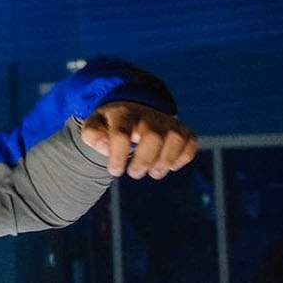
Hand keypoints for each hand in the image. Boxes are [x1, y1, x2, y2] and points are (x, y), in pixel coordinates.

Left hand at [82, 102, 197, 179]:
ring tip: (154, 172)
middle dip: (144, 161)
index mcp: (123, 114)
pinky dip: (183, 157)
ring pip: (175, 139)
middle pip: (152, 137)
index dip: (118, 157)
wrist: (132, 109)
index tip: (115, 171)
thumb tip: (104, 148)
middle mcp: (148, 116)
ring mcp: (167, 121)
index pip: (122, 135)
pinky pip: (190, 142)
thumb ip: (92, 135)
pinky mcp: (182, 129)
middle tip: (134, 174)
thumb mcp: (95, 125)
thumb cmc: (111, 123)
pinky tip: (170, 166)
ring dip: (166, 161)